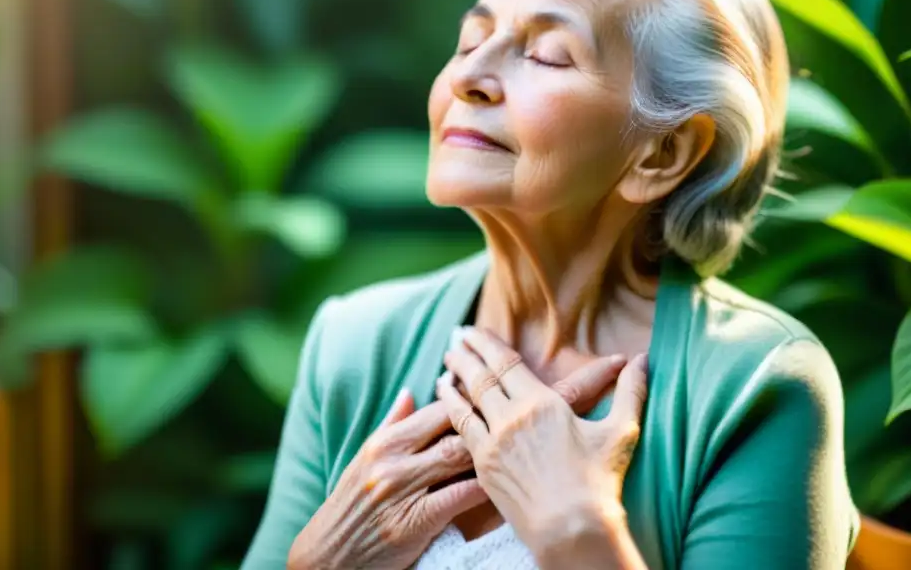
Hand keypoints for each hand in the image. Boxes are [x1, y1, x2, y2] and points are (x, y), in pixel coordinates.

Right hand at [288, 352, 630, 569]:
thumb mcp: (368, 458)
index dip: (503, 373)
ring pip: (467, 452)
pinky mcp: (411, 523)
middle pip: (478, 415)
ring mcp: (405, 486)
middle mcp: (402, 452)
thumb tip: (418, 387)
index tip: (547, 360)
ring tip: (568, 423)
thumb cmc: (352, 504)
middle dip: (536, 397)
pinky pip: (456, 498)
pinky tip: (520, 478)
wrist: (325, 558)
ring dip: (519, 437)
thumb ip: (397, 422)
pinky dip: (487, 487)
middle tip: (585, 381)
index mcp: (397, 434)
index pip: (459, 396)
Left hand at [436, 327, 648, 560]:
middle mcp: (512, 417)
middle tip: (456, 337)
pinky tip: (445, 401)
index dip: (488, 343)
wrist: (573, 532)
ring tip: (445, 362)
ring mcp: (494, 442)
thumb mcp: (621, 431)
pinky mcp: (484, 467)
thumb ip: (631, 392)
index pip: (507, 362)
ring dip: (454, 377)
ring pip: (466, 400)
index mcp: (543, 403)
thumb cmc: (600, 483)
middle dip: (467, 353)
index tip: (474, 331)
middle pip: (482, 375)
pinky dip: (451, 409)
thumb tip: (644, 359)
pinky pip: (460, 429)